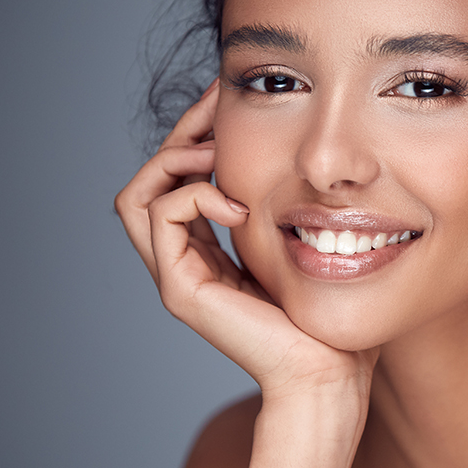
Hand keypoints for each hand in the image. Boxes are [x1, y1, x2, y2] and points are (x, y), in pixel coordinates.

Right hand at [114, 81, 377, 400]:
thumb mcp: (297, 243)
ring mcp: (178, 275)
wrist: (329, 369)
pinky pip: (160, 216)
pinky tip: (238, 203)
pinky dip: (193, 194)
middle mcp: (187, 260)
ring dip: (174, 159)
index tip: (226, 98)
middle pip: (152, 180)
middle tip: (216, 101)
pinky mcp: (180, 288)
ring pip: (138, 195)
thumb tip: (292, 157)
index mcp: (211, 250)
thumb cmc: (324, 312)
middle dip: (182, 133)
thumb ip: (277, 208)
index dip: (197, 135)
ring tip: (219, 154)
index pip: (181, 181)